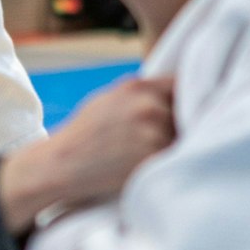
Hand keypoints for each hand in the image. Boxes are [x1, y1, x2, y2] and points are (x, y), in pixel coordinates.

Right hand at [0, 76, 174, 232]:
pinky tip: (151, 165)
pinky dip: (168, 163)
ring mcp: (153, 132)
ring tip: (152, 153)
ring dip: (176, 146)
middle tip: (163, 137)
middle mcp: (148, 105)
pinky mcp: (154, 158)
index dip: (187, 96)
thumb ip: (142, 94)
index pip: (181, 84)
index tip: (185, 108)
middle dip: (180, 124)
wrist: (62, 163)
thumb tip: (176, 94)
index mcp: (138, 87)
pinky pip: (175, 158)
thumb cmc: (85, 134)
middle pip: (187, 112)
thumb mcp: (110, 99)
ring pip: (183, 138)